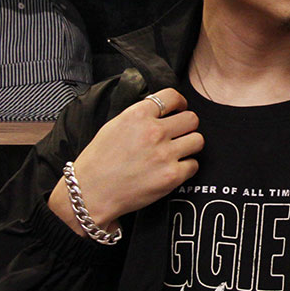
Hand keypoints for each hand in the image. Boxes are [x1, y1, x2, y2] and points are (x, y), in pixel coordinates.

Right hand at [50, 88, 202, 233]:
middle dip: (187, 126)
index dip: (179, 104)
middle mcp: (153, 131)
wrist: (91, 193)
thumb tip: (162, 110)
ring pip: (198, 140)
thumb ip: (140, 115)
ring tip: (177, 152)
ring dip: (189, 146)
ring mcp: (164, 154)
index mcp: (137, 115)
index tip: (179, 110)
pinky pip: (194, 165)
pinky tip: (171, 169)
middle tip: (178, 135)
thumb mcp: (114, 125)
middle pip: (192, 119)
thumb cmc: (99, 161)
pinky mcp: (172, 176)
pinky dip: (186, 167)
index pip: (173, 97)